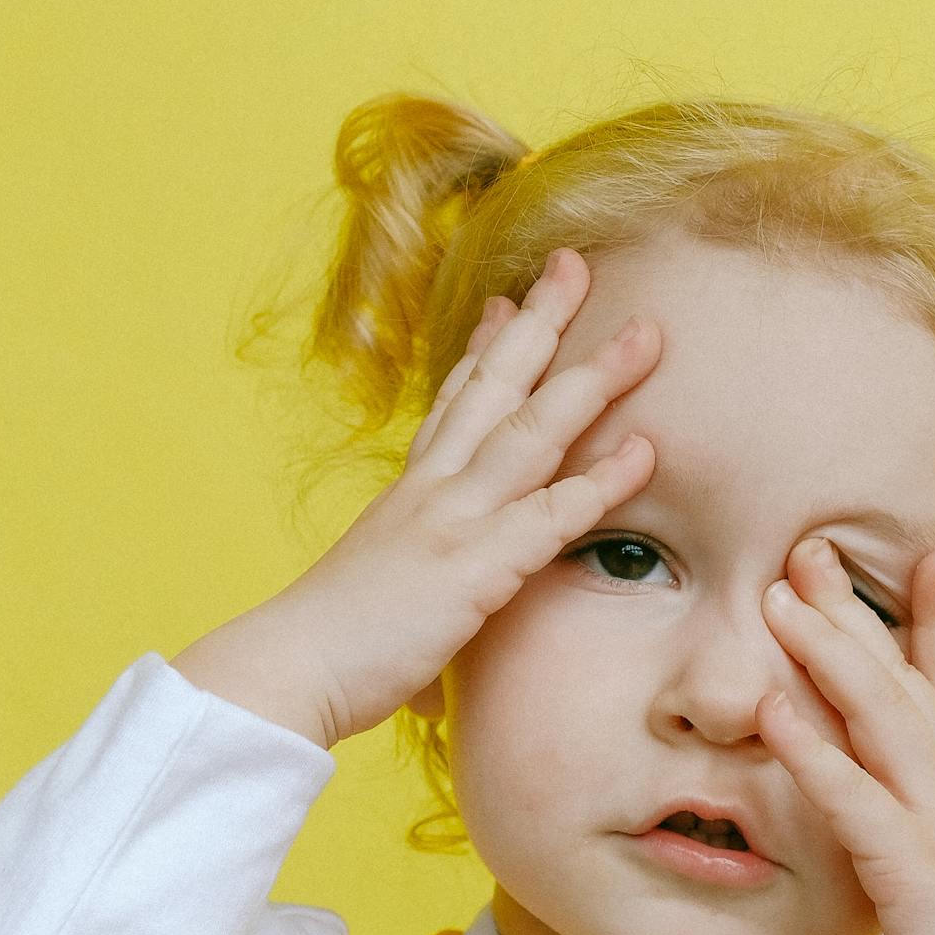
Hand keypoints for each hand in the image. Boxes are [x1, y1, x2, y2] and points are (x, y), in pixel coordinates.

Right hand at [173, 252, 658, 746]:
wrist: (289, 668)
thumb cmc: (329, 651)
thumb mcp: (375, 594)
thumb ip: (410, 589)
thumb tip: (420, 630)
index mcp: (408, 495)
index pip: (451, 406)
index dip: (483, 352)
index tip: (508, 305)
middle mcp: (432, 490)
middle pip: (494, 386)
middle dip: (540, 322)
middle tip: (575, 266)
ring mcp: (454, 520)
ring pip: (533, 429)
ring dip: (592, 378)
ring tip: (645, 335)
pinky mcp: (474, 567)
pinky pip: (551, 515)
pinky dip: (601, 481)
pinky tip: (644, 451)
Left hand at [756, 540, 934, 934]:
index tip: (925, 554)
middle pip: (901, 675)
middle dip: (854, 608)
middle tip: (807, 548)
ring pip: (879, 715)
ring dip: (828, 653)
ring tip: (779, 602)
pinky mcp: (910, 863)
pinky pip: (853, 796)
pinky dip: (812, 748)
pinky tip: (772, 711)